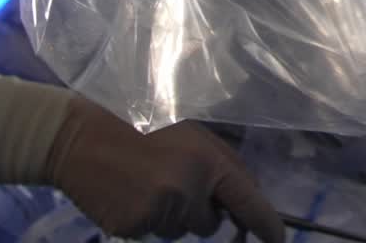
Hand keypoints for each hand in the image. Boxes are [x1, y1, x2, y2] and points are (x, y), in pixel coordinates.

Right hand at [45, 97, 283, 242]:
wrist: (87, 143)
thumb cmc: (142, 133)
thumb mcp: (187, 139)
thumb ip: (215, 167)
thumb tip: (242, 199)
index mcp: (207, 159)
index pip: (248, 199)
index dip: (266, 223)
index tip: (278, 238)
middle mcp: (191, 185)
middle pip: (209, 222)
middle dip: (197, 212)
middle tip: (169, 183)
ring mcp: (165, 209)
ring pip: (180, 229)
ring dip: (169, 215)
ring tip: (144, 185)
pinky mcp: (140, 226)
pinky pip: (154, 232)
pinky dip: (146, 221)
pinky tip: (129, 197)